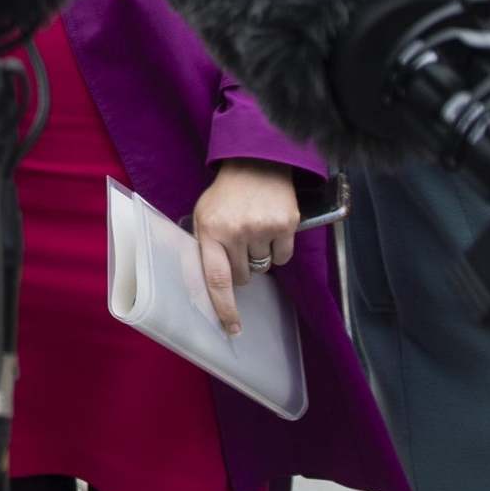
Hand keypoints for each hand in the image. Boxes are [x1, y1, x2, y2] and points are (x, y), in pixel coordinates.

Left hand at [191, 159, 298, 333]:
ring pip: (263, 268)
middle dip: (241, 269)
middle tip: (239, 245)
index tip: (232, 329)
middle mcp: (236, 231)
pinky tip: (270, 228)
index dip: (225, 309)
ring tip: (254, 229)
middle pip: (242, 277)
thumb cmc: (226, 194)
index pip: (216, 279)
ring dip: (259, 256)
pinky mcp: (286, 224)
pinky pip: (283, 257)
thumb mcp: (203, 215)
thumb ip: (204, 246)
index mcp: (210, 230)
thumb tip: (207, 286)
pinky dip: (278, 249)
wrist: (255, 161)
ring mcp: (262, 228)